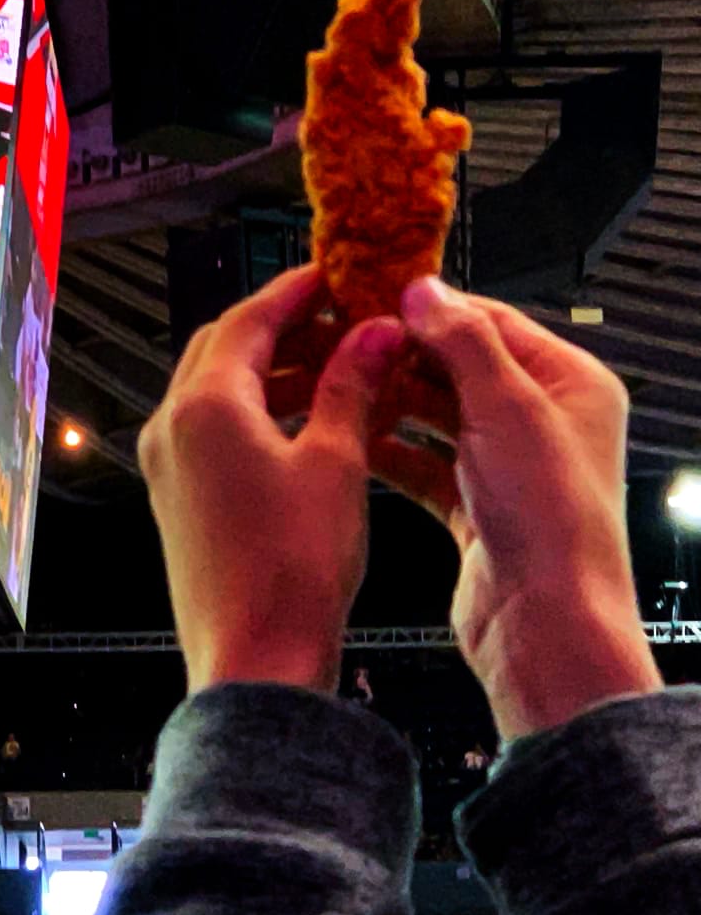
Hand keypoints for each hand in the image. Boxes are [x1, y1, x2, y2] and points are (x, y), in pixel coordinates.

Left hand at [138, 264, 404, 693]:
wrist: (255, 660)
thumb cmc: (291, 574)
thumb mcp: (337, 464)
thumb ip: (352, 387)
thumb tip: (374, 335)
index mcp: (204, 407)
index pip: (249, 319)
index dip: (297, 291)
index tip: (334, 276)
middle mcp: (171, 427)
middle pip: (224, 347)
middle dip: (283, 328)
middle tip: (342, 320)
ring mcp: (167, 462)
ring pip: (216, 387)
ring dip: (274, 371)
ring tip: (340, 369)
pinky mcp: (175, 494)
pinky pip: (212, 428)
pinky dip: (257, 411)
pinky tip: (311, 420)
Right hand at [373, 277, 660, 738]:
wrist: (545, 622)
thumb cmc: (552, 525)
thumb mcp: (505, 407)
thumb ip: (462, 341)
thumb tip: (425, 291)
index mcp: (570, 383)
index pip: (490, 321)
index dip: (429, 309)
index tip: (374, 300)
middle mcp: (543, 421)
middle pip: (458, 366)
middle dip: (402, 356)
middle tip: (345, 343)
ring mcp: (507, 466)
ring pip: (436, 415)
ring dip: (391, 402)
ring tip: (343, 387)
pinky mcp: (476, 507)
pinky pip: (423, 464)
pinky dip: (390, 451)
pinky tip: (356, 442)